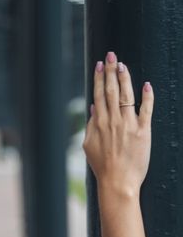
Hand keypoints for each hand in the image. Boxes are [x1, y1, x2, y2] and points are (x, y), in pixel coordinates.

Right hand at [83, 52, 153, 196]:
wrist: (117, 182)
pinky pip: (146, 110)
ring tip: (123, 64)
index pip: (99, 95)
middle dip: (111, 71)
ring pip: (126, 96)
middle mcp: (112, 121)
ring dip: (125, 78)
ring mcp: (128, 125)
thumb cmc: (102, 166)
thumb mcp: (89, 146)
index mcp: (98, 123)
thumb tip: (94, 108)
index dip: (100, 78)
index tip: (100, 65)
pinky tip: (146, 85)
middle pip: (111, 90)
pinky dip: (147, 97)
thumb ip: (91, 126)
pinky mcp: (143, 132)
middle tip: (111, 55)